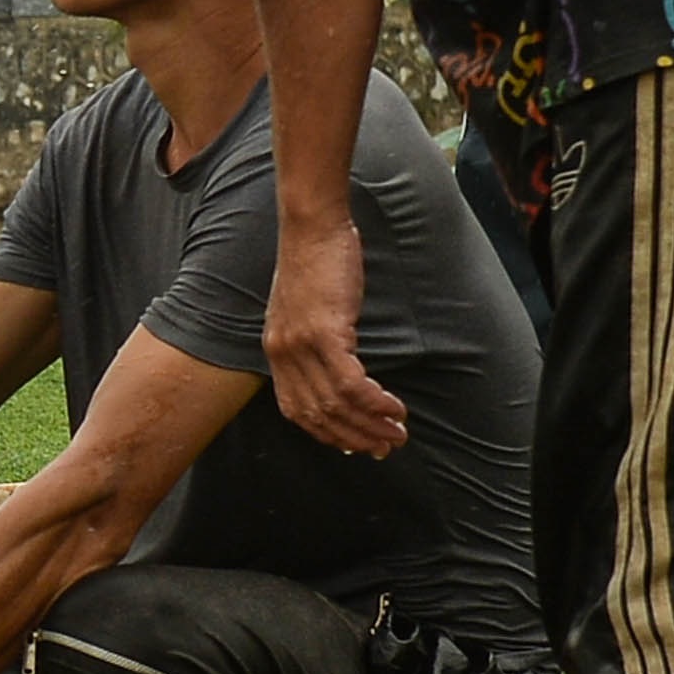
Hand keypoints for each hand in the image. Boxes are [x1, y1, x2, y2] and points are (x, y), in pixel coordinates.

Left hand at [265, 219, 406, 458]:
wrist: (312, 226)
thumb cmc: (316, 262)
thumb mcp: (306, 310)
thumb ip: (315, 343)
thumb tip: (342, 371)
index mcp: (276, 351)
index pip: (296, 410)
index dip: (327, 433)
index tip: (354, 445)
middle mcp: (283, 354)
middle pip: (318, 414)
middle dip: (354, 437)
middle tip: (385, 447)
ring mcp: (301, 346)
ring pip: (337, 404)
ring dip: (371, 424)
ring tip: (397, 433)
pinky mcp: (324, 334)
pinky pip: (351, 383)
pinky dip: (375, 402)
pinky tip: (394, 408)